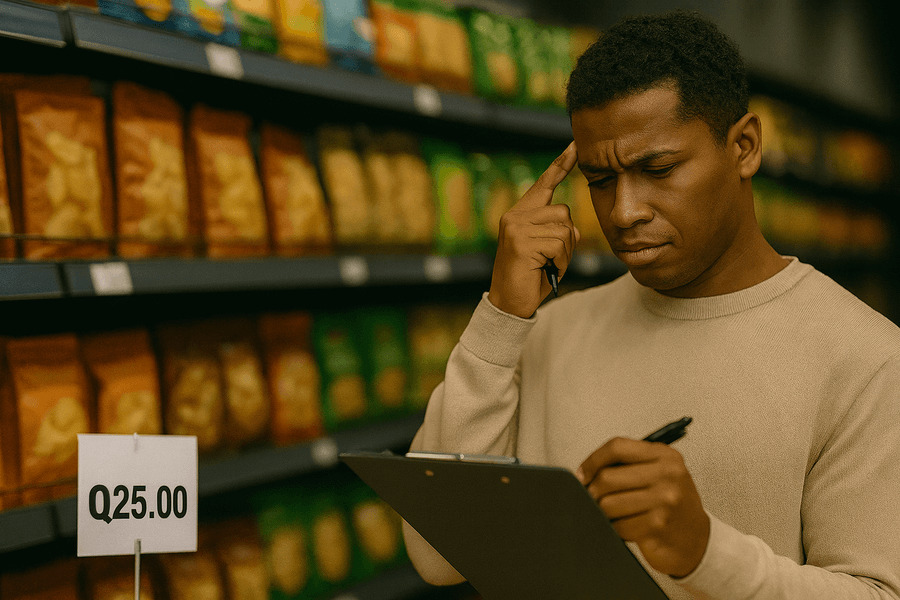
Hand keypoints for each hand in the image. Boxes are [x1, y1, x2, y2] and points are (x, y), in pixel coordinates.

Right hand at [487, 142, 579, 317]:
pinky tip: (543, 269)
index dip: (561, 164)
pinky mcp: (521, 242)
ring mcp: (516, 228)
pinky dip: (560, 261)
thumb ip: (559, 231)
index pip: (544, 183)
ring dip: (564, 252)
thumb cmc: (531, 277)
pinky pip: (559, 245)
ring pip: (564, 229)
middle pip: (563, 212)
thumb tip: (572, 228)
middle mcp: (515, 216)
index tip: (576, 144)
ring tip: (545, 265)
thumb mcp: (548, 250)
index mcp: (520, 214)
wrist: (509, 303)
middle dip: (566, 238)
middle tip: (549, 258)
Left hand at [576, 437, 709, 577]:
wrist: (698, 540)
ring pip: (608, 503)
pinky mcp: (658, 525)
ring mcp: (665, 500)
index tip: (582, 474)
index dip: (593, 460)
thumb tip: (584, 473)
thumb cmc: (670, 504)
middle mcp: (668, 474)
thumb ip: (628, 465)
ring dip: (603, 513)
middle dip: (592, 491)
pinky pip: (618, 525)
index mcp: (664, 455)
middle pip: (607, 477)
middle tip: (593, 499)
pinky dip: (615, 529)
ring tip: (612, 515)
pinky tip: (626, 527)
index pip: (617, 447)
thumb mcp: (658, 474)